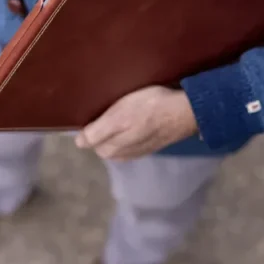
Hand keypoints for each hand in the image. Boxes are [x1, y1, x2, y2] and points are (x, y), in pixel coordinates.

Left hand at [75, 86, 198, 160]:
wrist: (184, 112)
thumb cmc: (149, 108)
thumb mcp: (118, 116)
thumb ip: (97, 132)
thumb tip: (79, 143)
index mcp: (111, 149)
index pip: (89, 141)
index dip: (90, 126)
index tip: (96, 111)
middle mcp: (122, 155)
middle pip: (102, 143)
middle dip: (102, 130)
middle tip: (108, 109)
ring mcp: (137, 151)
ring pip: (117, 142)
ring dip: (116, 131)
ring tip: (122, 113)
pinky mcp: (150, 146)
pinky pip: (131, 142)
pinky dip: (129, 133)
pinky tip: (136, 120)